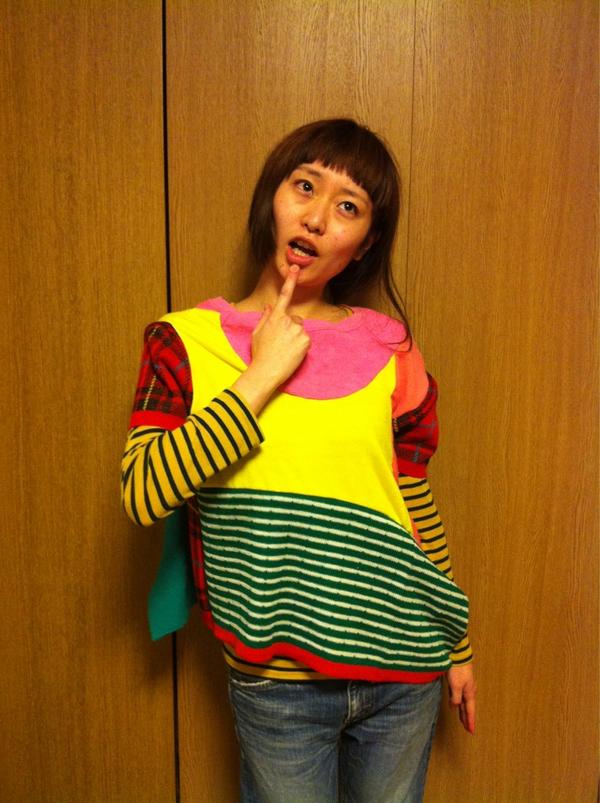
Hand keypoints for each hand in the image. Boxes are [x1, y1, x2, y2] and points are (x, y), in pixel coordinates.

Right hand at [231, 266, 310, 412]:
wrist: (266, 371)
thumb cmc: (260, 354)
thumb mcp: (257, 333)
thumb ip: (264, 317)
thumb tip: (269, 306)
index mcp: (274, 317)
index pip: (284, 295)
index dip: (290, 280)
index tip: (296, 267)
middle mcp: (287, 321)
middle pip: (295, 319)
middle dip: (291, 328)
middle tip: (281, 342)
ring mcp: (298, 330)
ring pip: (300, 330)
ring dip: (296, 337)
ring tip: (285, 349)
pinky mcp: (306, 341)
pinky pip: (306, 340)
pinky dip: (301, 346)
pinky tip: (292, 353)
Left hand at [447, 663, 475, 734]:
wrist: (457, 654)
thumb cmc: (457, 669)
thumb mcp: (456, 686)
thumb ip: (455, 698)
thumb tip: (455, 707)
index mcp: (469, 693)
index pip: (470, 711)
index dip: (470, 721)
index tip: (471, 731)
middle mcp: (468, 690)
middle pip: (468, 708)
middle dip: (467, 718)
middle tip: (468, 728)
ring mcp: (464, 685)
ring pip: (464, 702)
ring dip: (463, 711)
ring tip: (462, 720)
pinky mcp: (459, 681)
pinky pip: (459, 696)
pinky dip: (458, 703)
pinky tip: (455, 705)